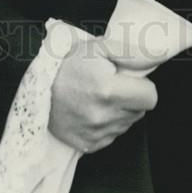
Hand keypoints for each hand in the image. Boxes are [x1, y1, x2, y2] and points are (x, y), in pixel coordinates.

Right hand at [48, 36, 157, 153]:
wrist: (35, 92)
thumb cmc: (65, 67)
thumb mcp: (96, 47)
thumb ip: (128, 50)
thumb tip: (156, 56)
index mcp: (109, 91)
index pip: (150, 97)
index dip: (143, 86)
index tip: (131, 81)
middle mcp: (104, 117)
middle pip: (139, 111)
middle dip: (131, 98)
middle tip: (113, 86)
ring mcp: (97, 134)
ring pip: (126, 124)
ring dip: (120, 111)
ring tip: (100, 97)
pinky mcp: (89, 146)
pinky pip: (111, 136)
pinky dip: (107, 124)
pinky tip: (92, 110)